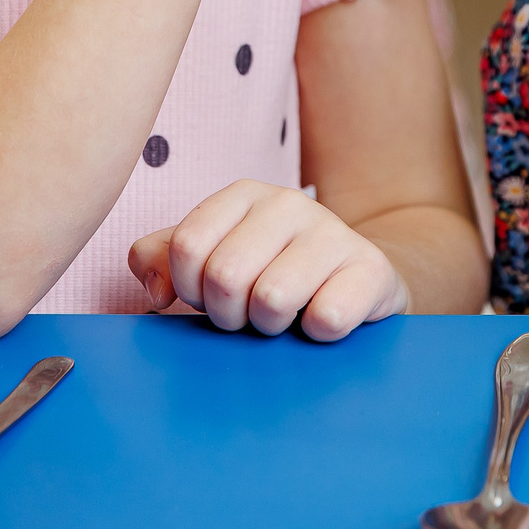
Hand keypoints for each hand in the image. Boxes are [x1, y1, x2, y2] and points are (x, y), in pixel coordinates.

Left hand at [129, 180, 407, 339]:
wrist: (357, 281)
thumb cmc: (272, 273)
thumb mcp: (212, 258)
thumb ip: (161, 260)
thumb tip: (157, 293)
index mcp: (243, 194)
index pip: (187, 246)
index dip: (189, 289)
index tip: (209, 297)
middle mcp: (289, 202)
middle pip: (225, 276)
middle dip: (229, 314)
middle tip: (248, 314)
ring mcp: (334, 232)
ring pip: (272, 298)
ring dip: (270, 327)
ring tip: (284, 317)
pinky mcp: (371, 269)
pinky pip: (326, 317)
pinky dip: (316, 334)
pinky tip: (320, 321)